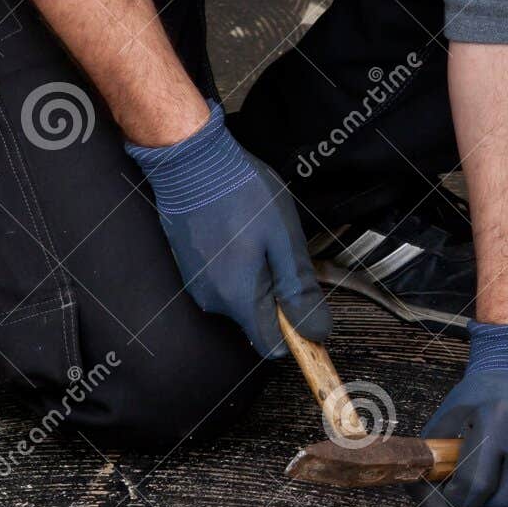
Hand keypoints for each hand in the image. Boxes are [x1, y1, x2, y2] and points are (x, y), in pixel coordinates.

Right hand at [126, 101, 329, 357]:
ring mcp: (198, 285)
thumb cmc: (239, 192)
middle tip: (280, 250)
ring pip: (242, 299)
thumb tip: (316, 332)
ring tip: (257, 234)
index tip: (307, 304)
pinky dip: (239, 265)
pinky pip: (224, 282)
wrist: (191, 159)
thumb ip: (299, 290)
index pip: (273, 347)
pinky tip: (239, 232)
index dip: (297, 332)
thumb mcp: (284, 239)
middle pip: (259, 321)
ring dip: (258, 277)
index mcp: (239, 298)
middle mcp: (213, 300)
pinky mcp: (190, 269)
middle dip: (278, 296)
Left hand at [410, 322, 507, 506]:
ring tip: (507, 476)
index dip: (461, 500)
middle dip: (487, 501)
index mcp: (496, 420)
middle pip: (505, 500)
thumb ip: (433, 464)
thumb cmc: (484, 395)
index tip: (458, 498)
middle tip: (483, 487)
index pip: (475, 486)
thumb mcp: (450, 417)